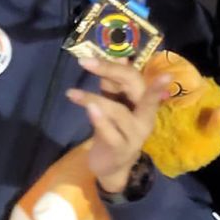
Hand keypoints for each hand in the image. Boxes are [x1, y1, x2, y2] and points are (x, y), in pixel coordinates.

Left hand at [66, 56, 171, 193]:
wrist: (113, 166)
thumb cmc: (113, 130)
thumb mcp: (114, 105)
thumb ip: (114, 84)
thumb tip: (119, 57)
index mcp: (144, 103)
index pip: (139, 79)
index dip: (126, 65)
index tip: (120, 52)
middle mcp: (145, 117)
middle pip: (135, 88)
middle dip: (112, 72)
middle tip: (86, 62)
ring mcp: (135, 135)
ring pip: (119, 112)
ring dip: (96, 100)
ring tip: (73, 94)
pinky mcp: (121, 149)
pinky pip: (111, 133)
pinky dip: (100, 121)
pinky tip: (89, 110)